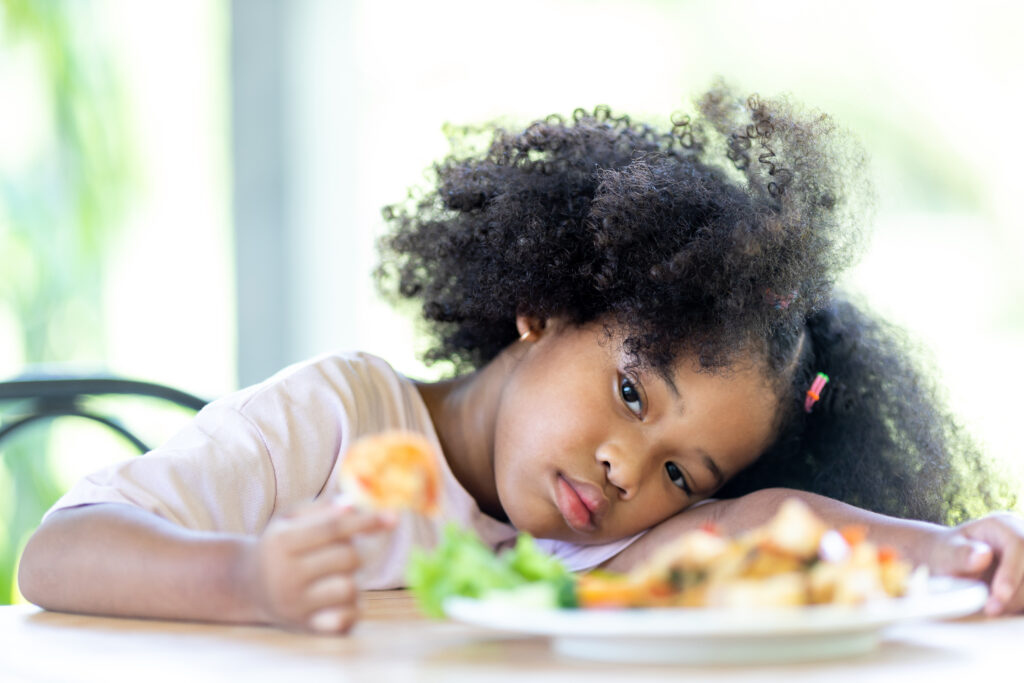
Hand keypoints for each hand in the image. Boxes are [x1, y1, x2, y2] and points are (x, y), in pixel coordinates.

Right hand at [240, 497, 393, 633]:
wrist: (246, 586)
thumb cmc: (279, 545)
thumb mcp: (290, 519)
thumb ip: (323, 508)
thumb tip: (354, 505)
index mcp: (281, 543)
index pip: (333, 529)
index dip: (367, 521)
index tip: (393, 517)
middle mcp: (285, 576)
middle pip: (347, 558)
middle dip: (355, 550)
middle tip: (342, 550)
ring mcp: (295, 606)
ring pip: (350, 588)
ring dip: (353, 577)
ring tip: (336, 574)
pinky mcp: (307, 628)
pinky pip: (347, 618)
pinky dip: (351, 606)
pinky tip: (336, 598)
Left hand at [924, 512, 1023, 615]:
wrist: (949, 564)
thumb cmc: (946, 555)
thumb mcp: (945, 553)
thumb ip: (961, 555)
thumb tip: (982, 555)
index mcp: (1004, 525)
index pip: (1019, 544)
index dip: (1011, 573)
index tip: (998, 595)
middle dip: (1015, 594)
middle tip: (990, 609)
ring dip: (1016, 602)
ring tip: (989, 608)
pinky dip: (1018, 606)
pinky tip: (1000, 608)